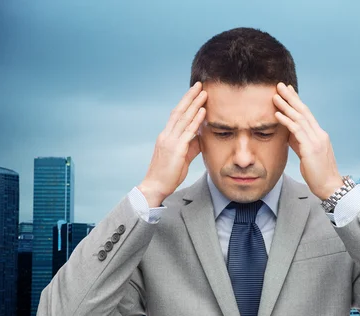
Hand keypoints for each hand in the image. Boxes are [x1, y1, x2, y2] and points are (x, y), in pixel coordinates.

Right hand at [137, 82, 207, 206]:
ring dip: (195, 104)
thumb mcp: (182, 157)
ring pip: (183, 118)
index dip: (185, 102)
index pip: (176, 114)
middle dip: (190, 97)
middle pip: (179, 111)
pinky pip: (188, 132)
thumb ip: (191, 145)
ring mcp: (170, 141)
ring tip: (204, 93)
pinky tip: (203, 111)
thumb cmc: (169, 174)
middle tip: (199, 84)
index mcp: (166, 136)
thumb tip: (202, 136)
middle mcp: (166, 135)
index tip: (194, 92)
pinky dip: (196, 120)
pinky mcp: (176, 149)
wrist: (155, 187)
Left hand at [273, 82, 343, 199]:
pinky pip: (297, 131)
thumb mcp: (306, 154)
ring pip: (300, 118)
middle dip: (291, 97)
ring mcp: (316, 141)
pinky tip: (277, 115)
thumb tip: (288, 132)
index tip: (288, 90)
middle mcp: (319, 134)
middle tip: (280, 85)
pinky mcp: (311, 149)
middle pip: (303, 111)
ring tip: (275, 96)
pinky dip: (286, 121)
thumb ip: (299, 142)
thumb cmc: (318, 173)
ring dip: (286, 106)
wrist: (330, 187)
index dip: (297, 101)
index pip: (307, 113)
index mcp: (319, 135)